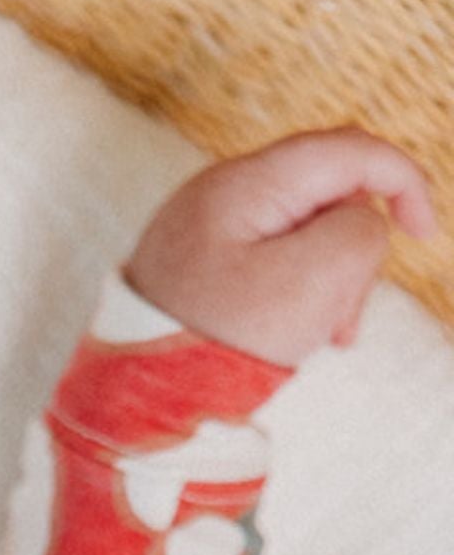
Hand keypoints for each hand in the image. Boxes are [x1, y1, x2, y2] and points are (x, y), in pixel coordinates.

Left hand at [121, 125, 438, 365]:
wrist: (131, 405)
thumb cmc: (216, 344)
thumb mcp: (312, 281)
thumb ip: (358, 230)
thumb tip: (362, 219)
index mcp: (242, 184)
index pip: (349, 149)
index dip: (403, 182)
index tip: (426, 235)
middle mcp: (214, 195)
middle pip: (325, 195)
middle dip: (353, 252)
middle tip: (343, 322)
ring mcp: (199, 232)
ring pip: (299, 236)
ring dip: (323, 283)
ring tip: (314, 341)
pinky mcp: (193, 269)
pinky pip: (264, 265)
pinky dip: (289, 296)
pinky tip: (286, 340)